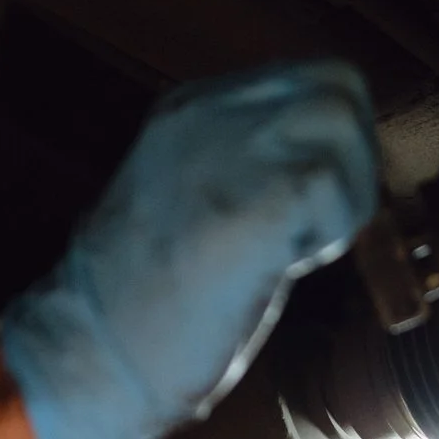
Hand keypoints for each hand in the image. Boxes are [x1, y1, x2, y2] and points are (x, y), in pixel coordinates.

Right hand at [0, 61, 379, 438]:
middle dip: (353, 159)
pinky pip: (333, 183)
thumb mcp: (191, 204)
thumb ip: (247, 172)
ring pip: (343, 123)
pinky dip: (335, 229)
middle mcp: (207, 113)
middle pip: (336, 86)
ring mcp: (225, 152)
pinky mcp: (247, 205)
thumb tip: (322, 176)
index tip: (310, 209)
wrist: (85, 356)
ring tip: (299, 249)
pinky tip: (290, 266)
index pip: (309, 81)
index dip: (334, 143)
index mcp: (189, 109)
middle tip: (317, 229)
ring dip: (347, 192)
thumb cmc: (143, 307)